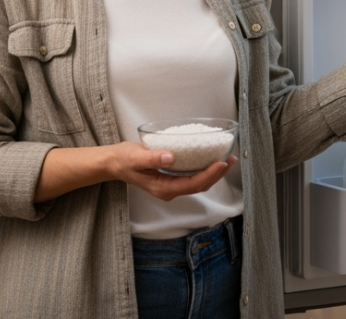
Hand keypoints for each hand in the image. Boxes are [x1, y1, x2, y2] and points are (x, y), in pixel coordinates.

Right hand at [108, 142, 236, 202]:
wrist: (115, 163)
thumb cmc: (124, 160)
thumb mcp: (136, 157)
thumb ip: (152, 158)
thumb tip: (171, 157)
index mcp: (163, 188)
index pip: (192, 184)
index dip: (209, 174)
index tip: (221, 162)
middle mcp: (170, 190)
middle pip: (200, 185)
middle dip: (217, 174)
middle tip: (231, 159)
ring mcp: (171, 185)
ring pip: (198, 183)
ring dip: (214, 172)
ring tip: (227, 159)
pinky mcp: (172, 178)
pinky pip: (193, 177)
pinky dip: (205, 169)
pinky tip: (212, 159)